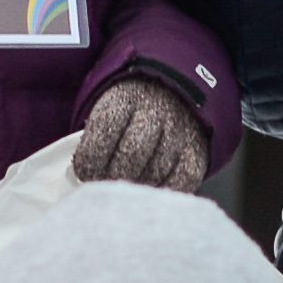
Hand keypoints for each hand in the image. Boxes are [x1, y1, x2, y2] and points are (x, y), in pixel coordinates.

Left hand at [72, 72, 212, 187]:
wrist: (175, 89)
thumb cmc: (130, 109)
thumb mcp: (110, 107)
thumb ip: (97, 136)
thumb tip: (86, 175)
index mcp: (125, 97)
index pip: (105, 129)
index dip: (91, 158)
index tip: (85, 173)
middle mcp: (155, 111)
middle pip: (131, 153)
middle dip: (113, 176)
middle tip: (106, 187)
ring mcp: (180, 131)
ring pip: (156, 170)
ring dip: (137, 188)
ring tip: (127, 191)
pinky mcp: (197, 151)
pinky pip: (182, 180)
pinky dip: (164, 191)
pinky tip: (152, 192)